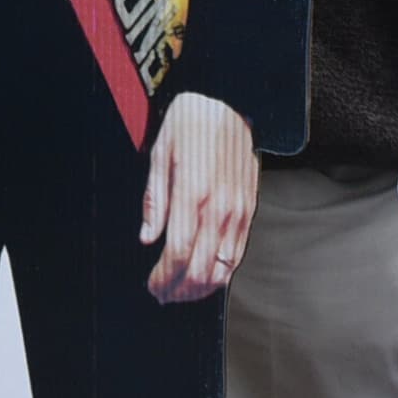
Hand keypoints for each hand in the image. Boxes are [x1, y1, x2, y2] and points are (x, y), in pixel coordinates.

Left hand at [139, 92, 257, 301]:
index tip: (152, 286)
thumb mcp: (159, 154)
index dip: (164, 278)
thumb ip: (155, 201)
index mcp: (193, 192)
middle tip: (162, 294)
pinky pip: (238, 253)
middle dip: (179, 290)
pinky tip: (205, 276)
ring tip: (181, 291)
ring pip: (223, 268)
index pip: (178, 253)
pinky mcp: (249, 210)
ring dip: (200, 288)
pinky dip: (221, 273)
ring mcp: (239, 211)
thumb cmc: (189, 124)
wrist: (230, 102)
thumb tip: (148, 239)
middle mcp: (220, 206)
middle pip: (201, 269)